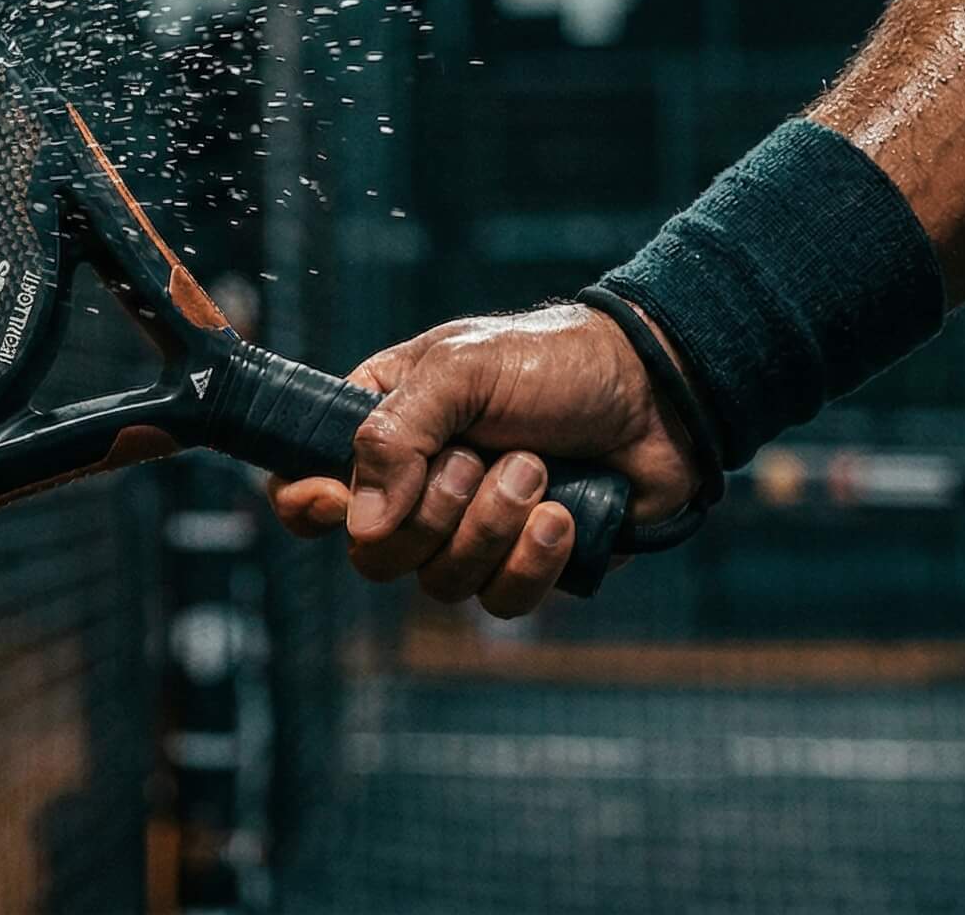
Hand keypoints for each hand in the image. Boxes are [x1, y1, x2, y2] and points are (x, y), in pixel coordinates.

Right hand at [266, 302, 700, 616]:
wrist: (657, 393)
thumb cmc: (553, 363)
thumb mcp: (463, 370)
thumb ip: (396, 435)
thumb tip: (359, 525)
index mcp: (384, 429)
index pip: (306, 485)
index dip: (310, 506)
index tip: (336, 502)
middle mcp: (416, 487)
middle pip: (375, 554)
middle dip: (434, 512)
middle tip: (481, 458)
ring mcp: (470, 532)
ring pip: (441, 583)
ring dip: (493, 525)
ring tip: (537, 470)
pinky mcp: (525, 565)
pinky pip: (501, 600)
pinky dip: (532, 561)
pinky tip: (562, 516)